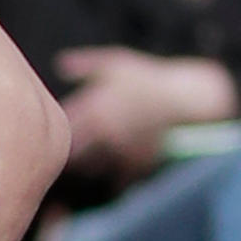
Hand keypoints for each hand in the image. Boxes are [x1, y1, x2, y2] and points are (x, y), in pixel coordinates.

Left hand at [54, 42, 201, 179]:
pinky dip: (111, 175)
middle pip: (71, 152)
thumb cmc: (148, 78)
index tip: (57, 125)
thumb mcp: (116, 62)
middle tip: (68, 148)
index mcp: (94, 105)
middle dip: (67, 152)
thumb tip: (59, 62)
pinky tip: (114, 164)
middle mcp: (104, 130)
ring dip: (88, 164)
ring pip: (90, 168)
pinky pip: (114, 178)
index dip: (54, 128)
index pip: (62, 125)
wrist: (186, 98)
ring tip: (93, 154)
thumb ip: (85, 63)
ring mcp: (120, 149)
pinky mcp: (136, 164)